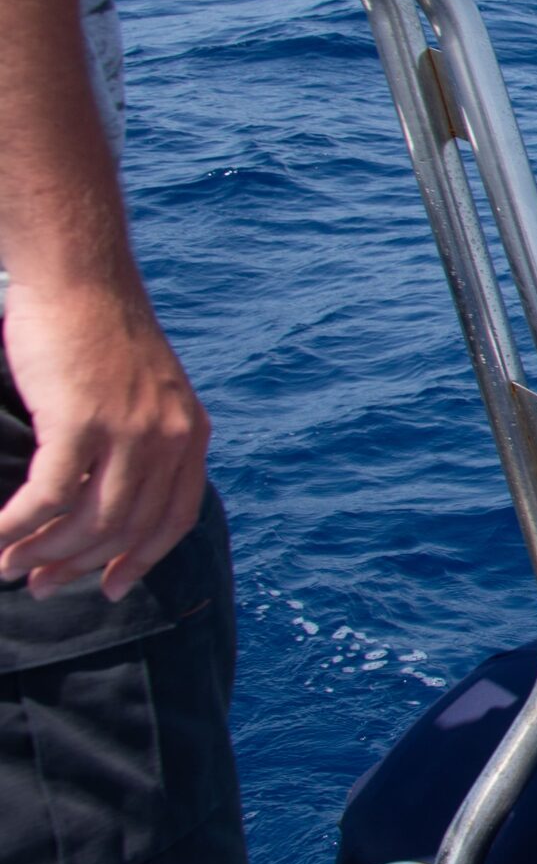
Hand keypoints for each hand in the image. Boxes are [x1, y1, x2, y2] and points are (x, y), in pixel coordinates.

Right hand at [0, 277, 207, 600]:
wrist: (78, 276)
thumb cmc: (97, 332)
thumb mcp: (144, 392)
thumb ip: (142, 441)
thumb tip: (106, 498)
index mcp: (191, 433)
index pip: (175, 519)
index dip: (140, 561)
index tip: (108, 587)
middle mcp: (171, 437)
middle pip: (128, 530)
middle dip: (80, 565)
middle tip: (40, 585)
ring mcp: (131, 431)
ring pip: (89, 522)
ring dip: (44, 553)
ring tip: (9, 566)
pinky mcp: (82, 422)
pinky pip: (48, 497)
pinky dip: (17, 526)